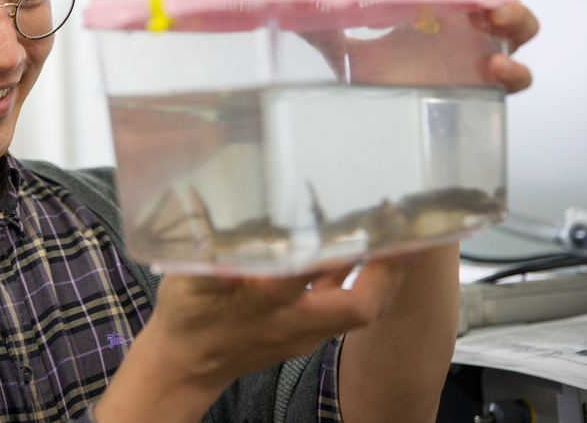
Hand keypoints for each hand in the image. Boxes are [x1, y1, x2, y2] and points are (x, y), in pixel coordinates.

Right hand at [94, 257, 409, 422]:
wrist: (187, 368)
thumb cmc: (186, 319)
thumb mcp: (184, 284)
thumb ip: (207, 260)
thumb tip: (221, 237)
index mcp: (261, 306)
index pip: (304, 277)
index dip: (333, 249)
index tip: (354, 218)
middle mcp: (292, 323)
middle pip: (359, 307)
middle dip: (388, 270)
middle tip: (402, 226)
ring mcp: (305, 333)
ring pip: (360, 309)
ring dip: (382, 273)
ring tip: (395, 229)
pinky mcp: (307, 334)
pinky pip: (345, 307)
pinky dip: (359, 278)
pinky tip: (360, 249)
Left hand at [304, 0, 537, 93]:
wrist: (395, 131)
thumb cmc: (384, 86)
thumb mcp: (351, 57)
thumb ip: (326, 34)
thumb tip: (287, 13)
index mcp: (438, 8)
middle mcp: (465, 25)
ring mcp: (482, 51)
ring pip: (520, 25)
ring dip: (515, 13)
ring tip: (495, 15)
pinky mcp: (489, 85)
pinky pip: (518, 75)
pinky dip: (514, 69)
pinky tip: (495, 67)